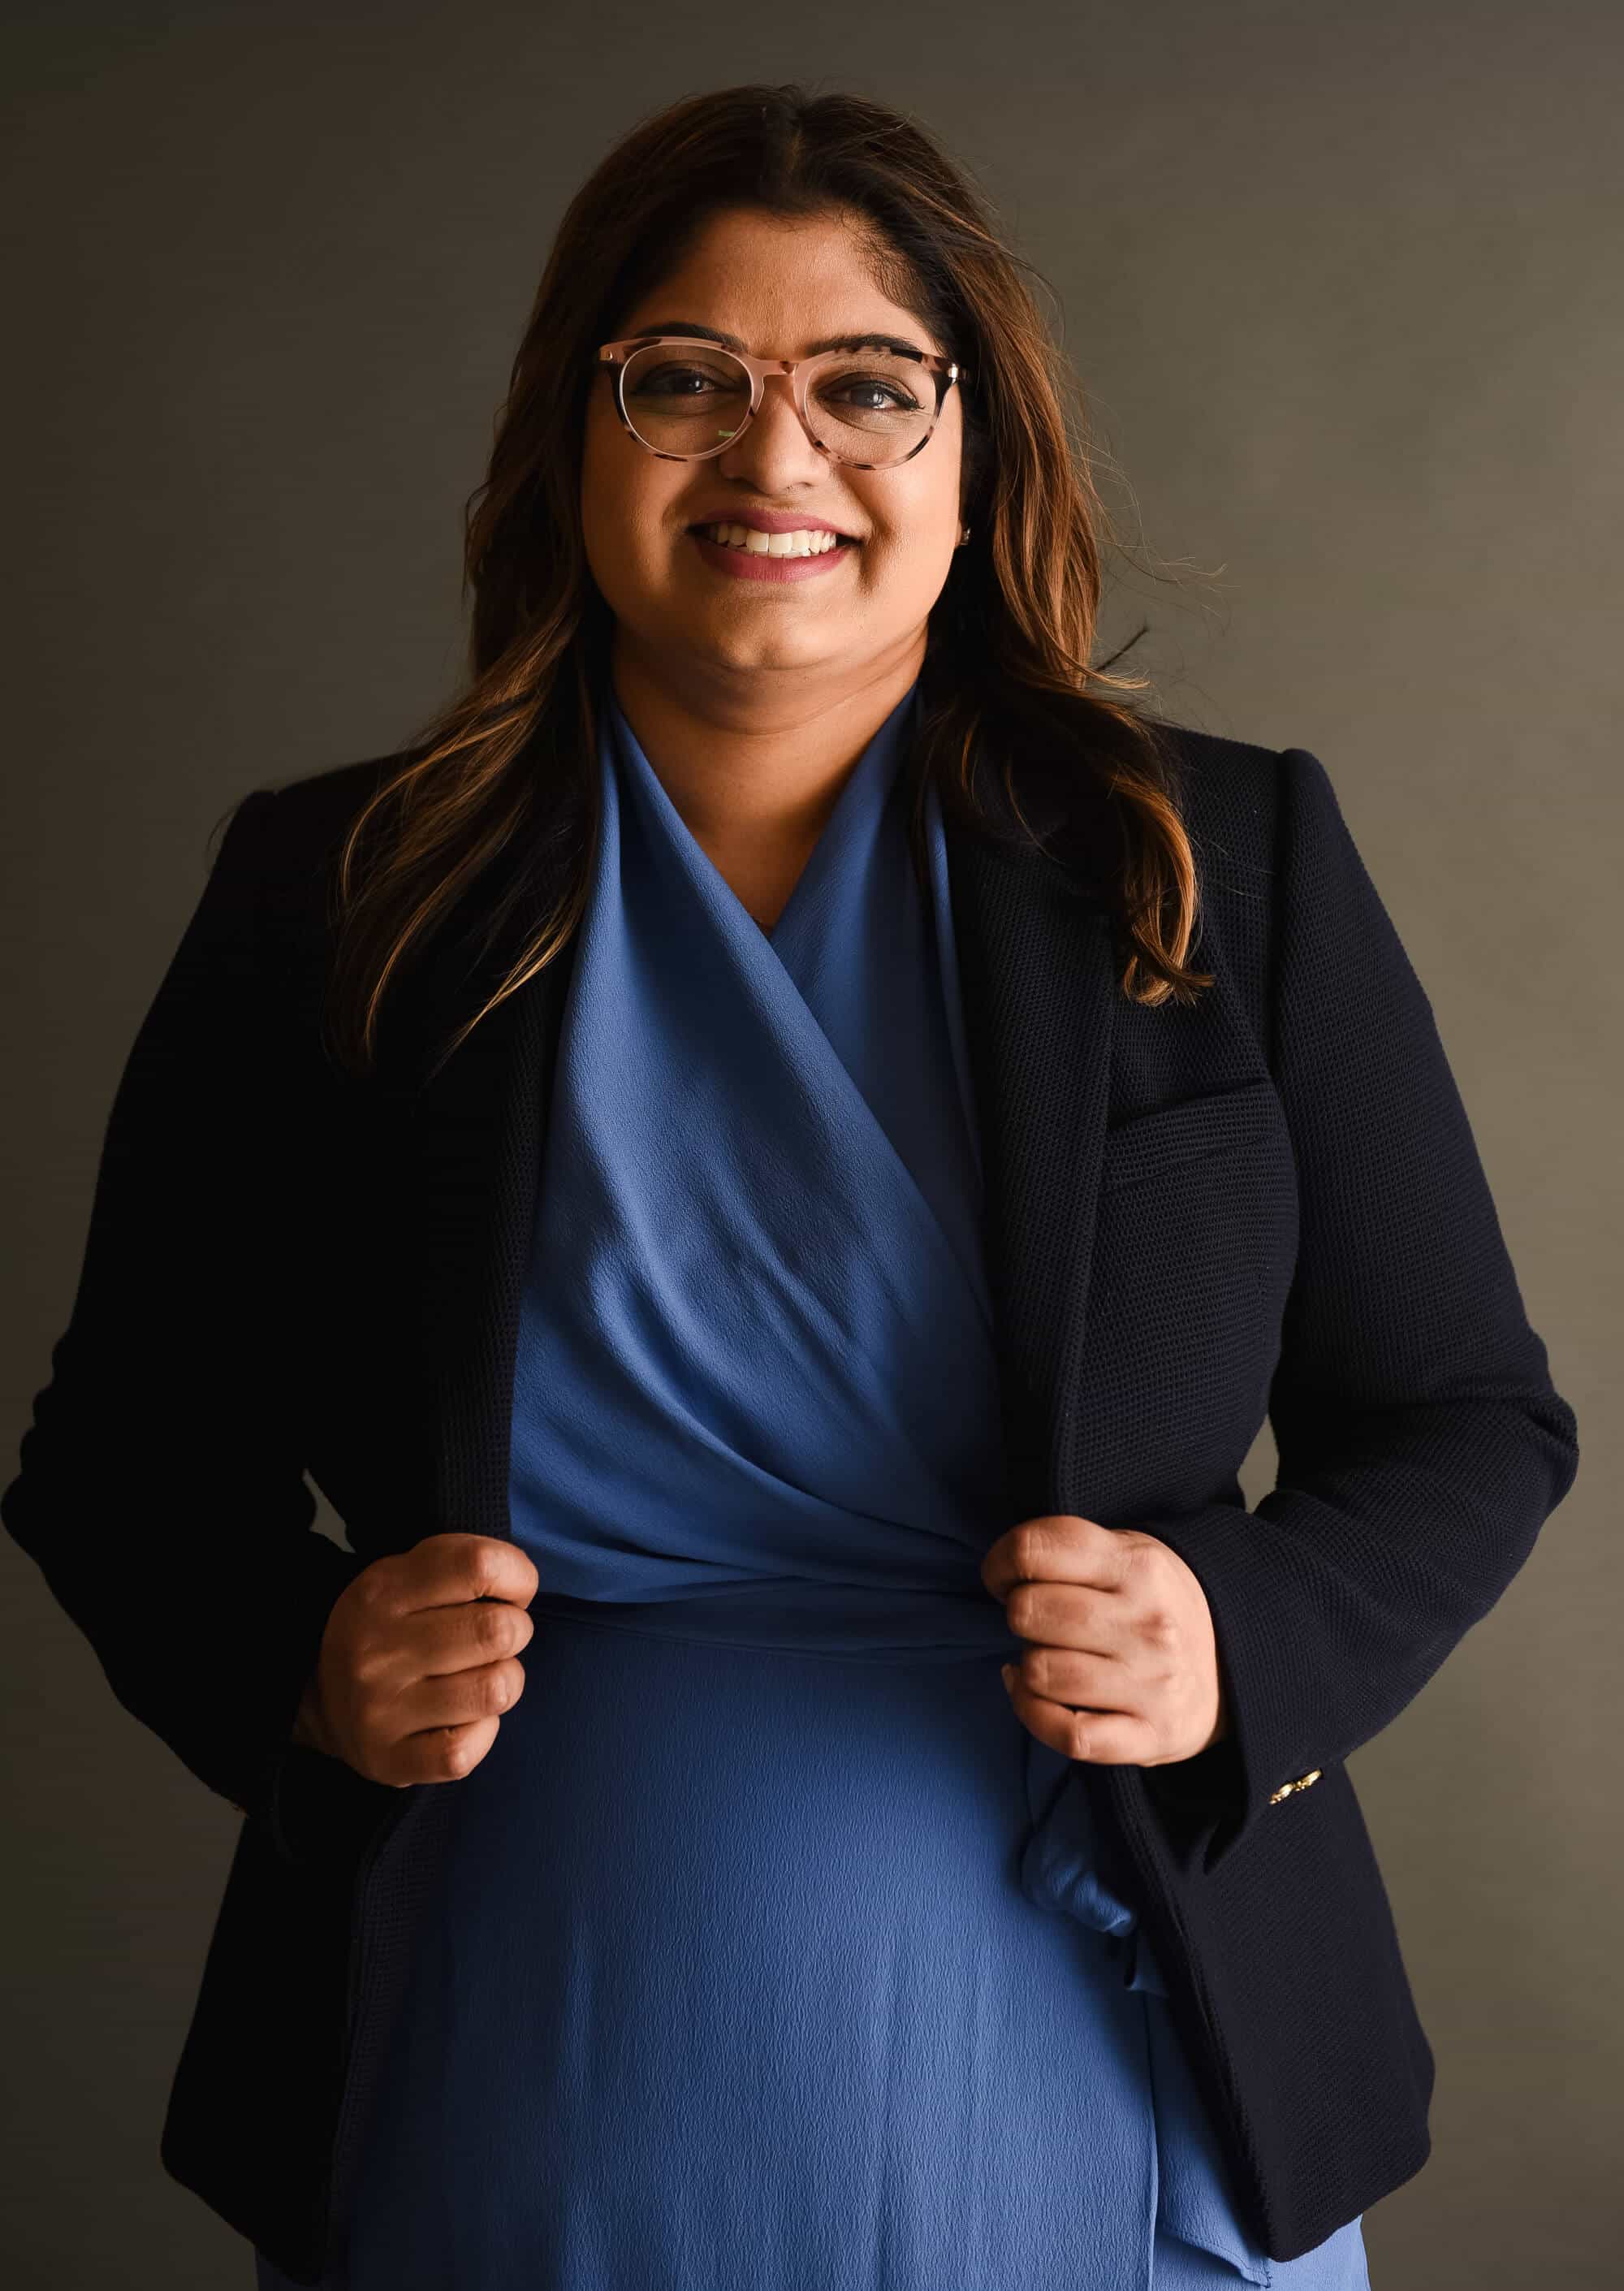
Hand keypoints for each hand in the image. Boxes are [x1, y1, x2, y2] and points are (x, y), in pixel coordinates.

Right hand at [292, 1532, 539, 1787]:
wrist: (321, 1698)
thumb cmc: (392, 1629)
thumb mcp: (408, 1576)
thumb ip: (464, 1565)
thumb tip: (521, 1584)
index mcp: (383, 1591)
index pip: (480, 1565)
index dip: (518, 1575)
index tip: (510, 1591)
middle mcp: (376, 1650)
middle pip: (499, 1630)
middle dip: (516, 1630)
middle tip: (492, 1640)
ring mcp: (379, 1710)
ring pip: (496, 1690)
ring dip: (504, 1682)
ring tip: (478, 1677)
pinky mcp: (388, 1762)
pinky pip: (468, 1752)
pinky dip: (482, 1734)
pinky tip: (463, 1720)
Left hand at [981, 1513, 1229, 1765]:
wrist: (1233, 1666)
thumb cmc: (1152, 1605)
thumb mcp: (1126, 1555)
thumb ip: (1068, 1551)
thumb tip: (1002, 1573)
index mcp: (1139, 1564)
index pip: (1036, 1549)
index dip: (1001, 1562)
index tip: (1004, 1577)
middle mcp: (1149, 1622)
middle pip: (1030, 1612)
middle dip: (1018, 1615)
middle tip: (1036, 1621)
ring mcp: (1154, 1683)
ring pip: (1042, 1672)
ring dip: (1028, 1666)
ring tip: (1044, 1657)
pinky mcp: (1152, 1736)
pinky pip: (1069, 1734)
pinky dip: (1033, 1715)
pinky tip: (1030, 1695)